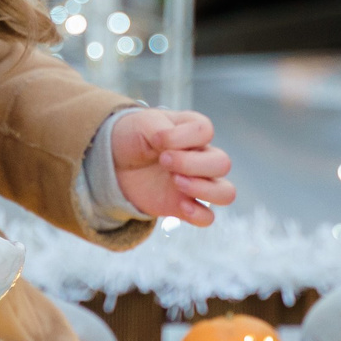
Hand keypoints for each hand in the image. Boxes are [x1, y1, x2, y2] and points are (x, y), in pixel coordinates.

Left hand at [111, 108, 234, 224]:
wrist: (114, 162)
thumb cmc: (133, 136)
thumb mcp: (143, 123)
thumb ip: (164, 130)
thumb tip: (172, 147)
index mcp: (194, 131)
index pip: (206, 132)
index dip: (183, 137)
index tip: (157, 140)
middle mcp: (202, 157)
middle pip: (222, 163)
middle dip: (192, 164)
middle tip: (163, 161)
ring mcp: (196, 183)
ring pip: (226, 193)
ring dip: (203, 189)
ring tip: (175, 182)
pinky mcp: (184, 206)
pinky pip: (208, 217)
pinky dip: (198, 214)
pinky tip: (181, 206)